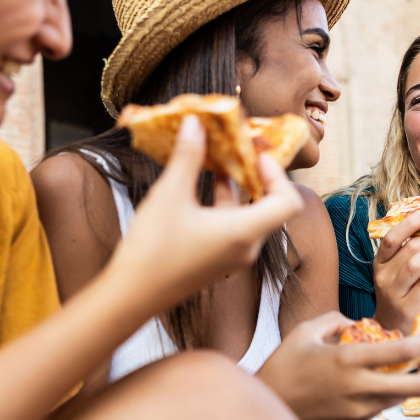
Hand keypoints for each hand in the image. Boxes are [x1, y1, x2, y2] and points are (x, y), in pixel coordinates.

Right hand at [103, 115, 302, 315]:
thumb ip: (187, 157)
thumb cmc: (152, 249)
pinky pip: (235, 228)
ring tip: (222, 161)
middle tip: (244, 152)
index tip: (257, 154)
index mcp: (245, 232)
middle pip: (272, 207)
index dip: (278, 175)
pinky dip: (226, 205)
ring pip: (250, 216)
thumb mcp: (169, 195)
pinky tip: (204, 185)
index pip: (288, 202)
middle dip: (259, 176)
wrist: (132, 297)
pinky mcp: (219, 260)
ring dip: (239, 189)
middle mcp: (247, 247)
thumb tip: (196, 123)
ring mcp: (234, 257)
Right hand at [257, 312, 419, 419]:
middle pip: (417, 386)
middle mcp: (358, 388)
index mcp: (348, 360)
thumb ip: (335, 320)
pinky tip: (374, 385)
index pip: (404, 351)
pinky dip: (384, 395)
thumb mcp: (304, 332)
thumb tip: (357, 323)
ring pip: (401, 398)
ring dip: (410, 384)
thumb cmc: (282, 367)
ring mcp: (358, 411)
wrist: (264, 412)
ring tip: (405, 371)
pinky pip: (379, 408)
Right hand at [372, 210, 419, 333]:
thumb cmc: (399, 294)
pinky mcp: (407, 307)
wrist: (390, 328)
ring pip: (416, 264)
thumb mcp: (395, 272)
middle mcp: (383, 277)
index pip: (391, 238)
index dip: (410, 223)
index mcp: (379, 263)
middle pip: (408, 249)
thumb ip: (408, 252)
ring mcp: (394, 293)